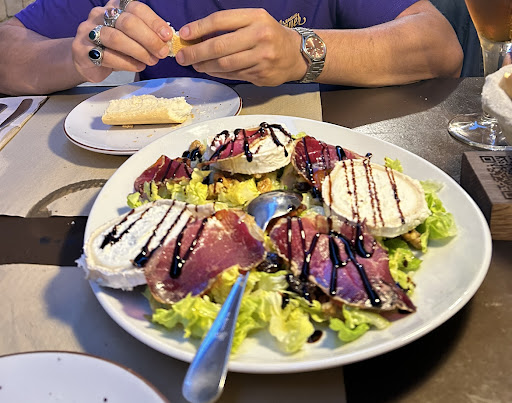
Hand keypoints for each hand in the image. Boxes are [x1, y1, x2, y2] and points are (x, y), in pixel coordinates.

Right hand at [71, 0, 171, 82]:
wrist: (86, 61)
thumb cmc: (114, 48)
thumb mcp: (132, 37)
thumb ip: (147, 35)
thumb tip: (167, 42)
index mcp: (115, 7)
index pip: (136, 8)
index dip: (154, 21)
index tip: (167, 36)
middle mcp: (100, 15)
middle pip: (127, 22)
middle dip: (149, 39)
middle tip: (161, 52)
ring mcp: (89, 31)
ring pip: (116, 38)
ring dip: (139, 52)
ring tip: (151, 61)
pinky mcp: (82, 50)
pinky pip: (107, 56)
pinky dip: (127, 63)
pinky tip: (138, 66)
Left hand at [176, 9, 306, 85]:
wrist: (296, 54)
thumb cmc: (270, 35)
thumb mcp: (254, 21)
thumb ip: (229, 26)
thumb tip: (197, 35)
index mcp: (256, 18)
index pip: (221, 21)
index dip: (199, 28)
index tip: (184, 34)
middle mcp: (260, 37)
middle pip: (220, 46)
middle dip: (196, 52)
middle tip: (182, 56)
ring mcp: (261, 58)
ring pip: (225, 64)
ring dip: (205, 65)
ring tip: (194, 64)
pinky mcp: (261, 75)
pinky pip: (233, 75)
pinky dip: (217, 73)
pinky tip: (209, 70)